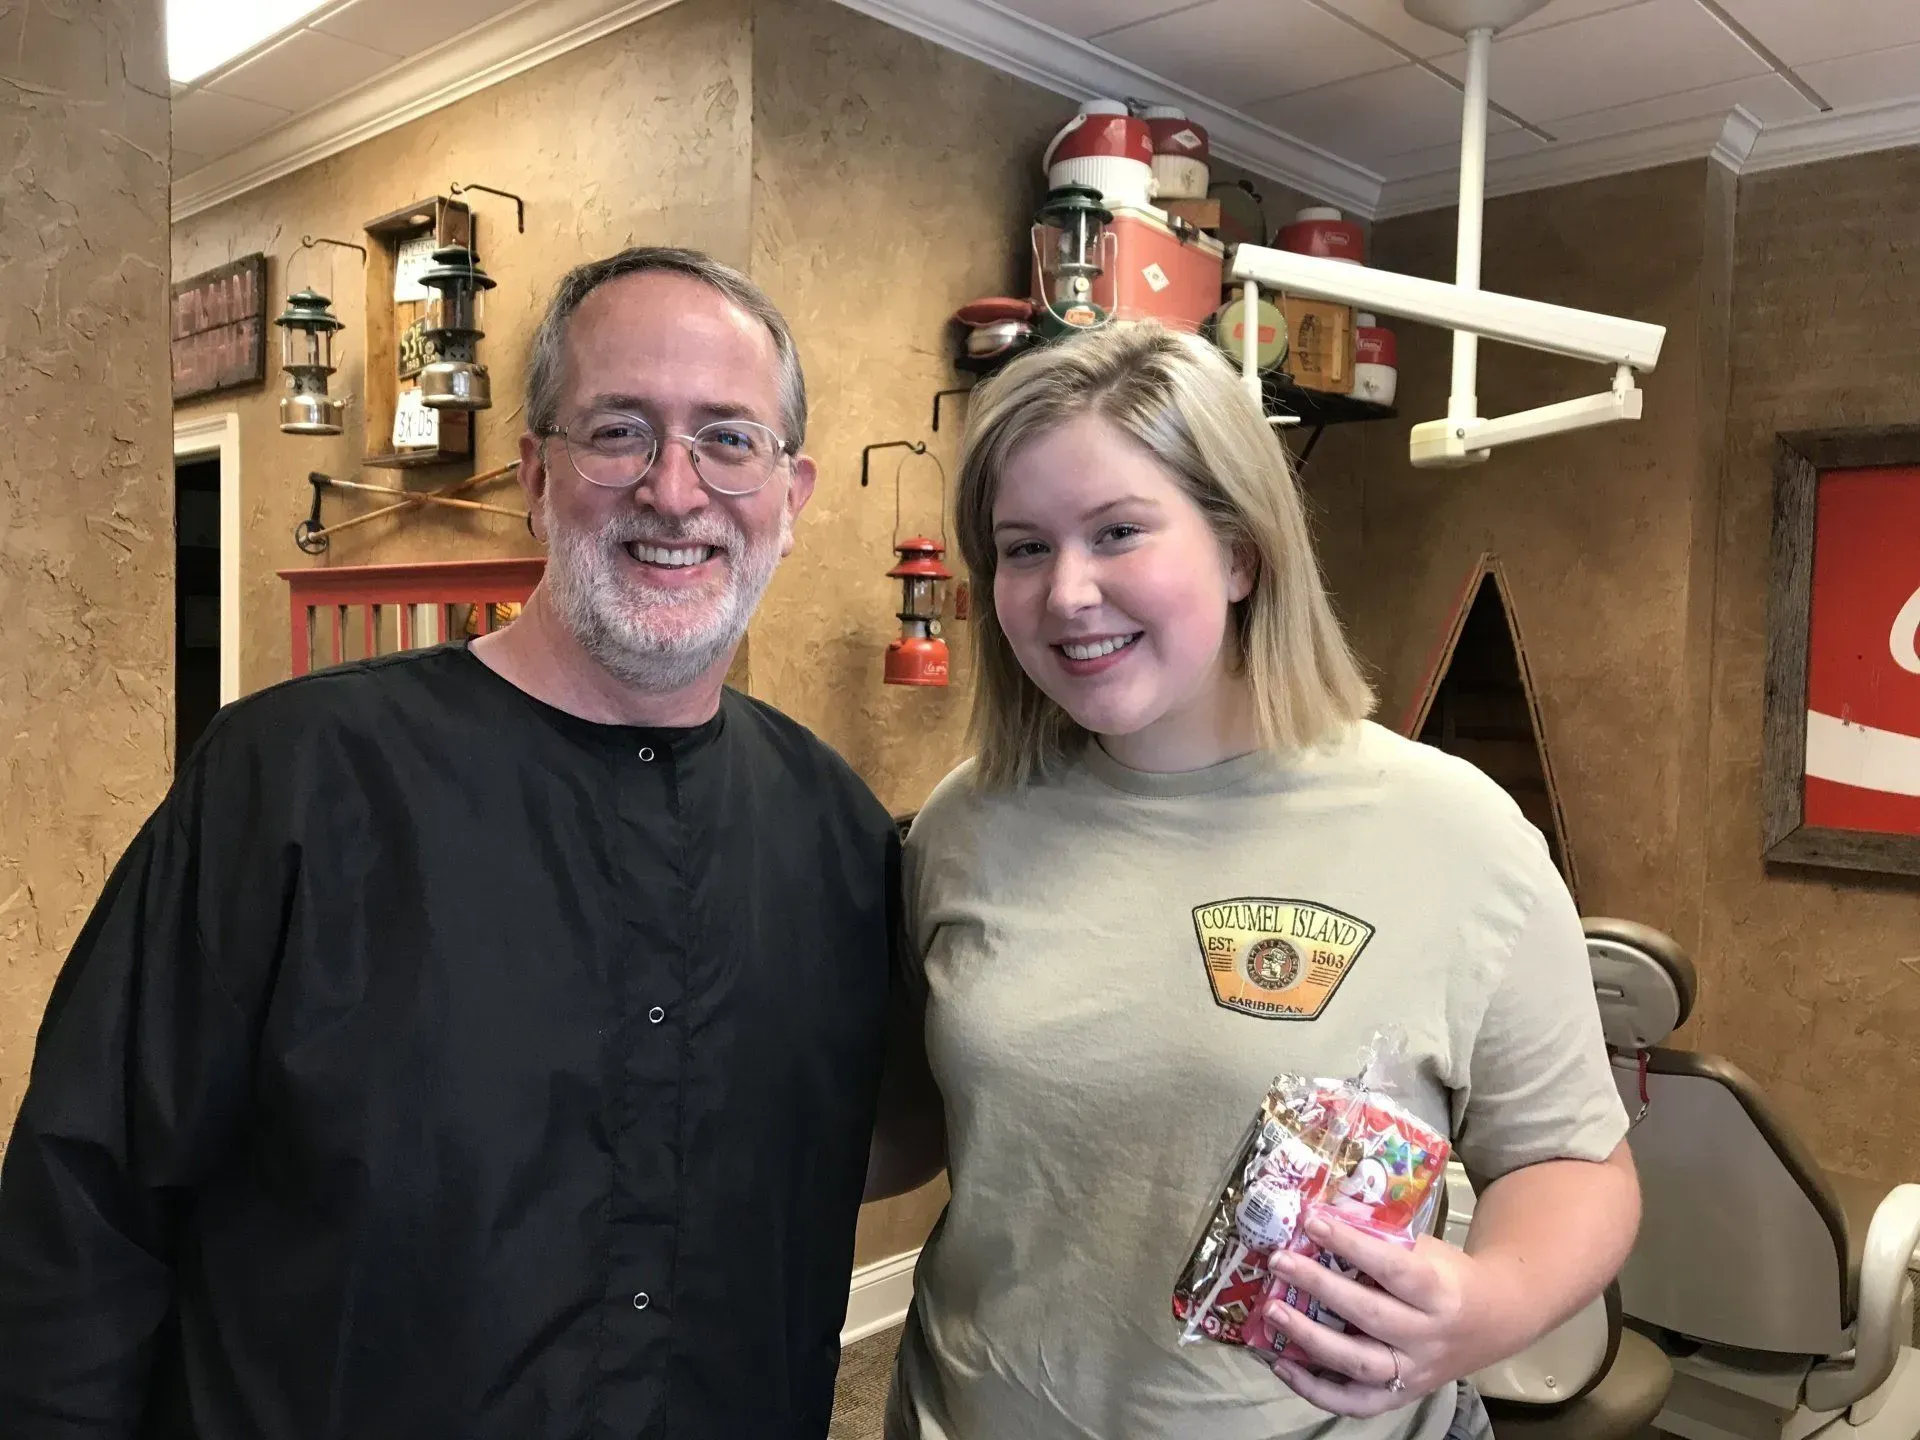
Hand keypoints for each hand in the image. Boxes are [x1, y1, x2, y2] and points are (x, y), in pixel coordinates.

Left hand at [1261, 1213, 1485, 1417]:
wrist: (1494, 1321)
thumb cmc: (1449, 1275)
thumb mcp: (1427, 1249)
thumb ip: (1382, 1238)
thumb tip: (1322, 1216)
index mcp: (1439, 1293)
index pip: (1392, 1268)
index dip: (1350, 1245)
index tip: (1312, 1221)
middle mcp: (1428, 1337)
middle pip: (1369, 1315)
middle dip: (1319, 1286)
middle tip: (1279, 1261)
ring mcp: (1415, 1372)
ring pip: (1358, 1363)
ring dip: (1309, 1338)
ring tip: (1272, 1311)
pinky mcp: (1401, 1396)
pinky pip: (1355, 1403)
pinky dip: (1315, 1390)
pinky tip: (1282, 1365)